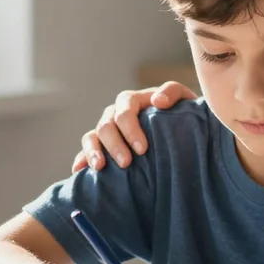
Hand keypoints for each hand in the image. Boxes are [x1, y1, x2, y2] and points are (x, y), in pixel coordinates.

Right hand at [71, 82, 197, 172]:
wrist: (181, 130)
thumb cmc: (182, 113)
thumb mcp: (184, 98)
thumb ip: (173, 92)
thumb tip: (158, 101)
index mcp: (132, 101)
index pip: (124, 109)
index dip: (130, 129)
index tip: (142, 149)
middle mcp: (115, 114)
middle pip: (106, 125)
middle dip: (115, 145)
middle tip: (127, 163)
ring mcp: (106, 130)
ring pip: (91, 137)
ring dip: (94, 152)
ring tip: (100, 167)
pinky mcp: (101, 146)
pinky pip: (85, 150)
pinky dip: (82, 159)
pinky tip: (79, 171)